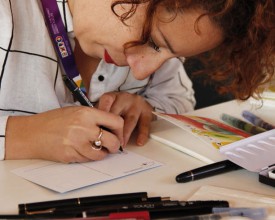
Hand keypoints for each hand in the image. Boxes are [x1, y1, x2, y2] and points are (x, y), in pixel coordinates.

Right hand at [5, 106, 123, 162]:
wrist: (32, 133)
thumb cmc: (54, 120)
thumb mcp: (76, 111)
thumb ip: (94, 117)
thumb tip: (112, 127)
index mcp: (87, 113)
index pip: (116, 121)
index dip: (120, 130)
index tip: (118, 134)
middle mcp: (84, 128)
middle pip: (112, 141)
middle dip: (115, 146)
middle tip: (112, 146)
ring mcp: (77, 143)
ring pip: (101, 154)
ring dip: (102, 153)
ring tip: (97, 149)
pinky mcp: (70, 155)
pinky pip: (88, 159)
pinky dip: (89, 157)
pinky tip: (83, 151)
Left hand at [97, 92, 154, 146]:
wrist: (133, 102)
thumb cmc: (116, 108)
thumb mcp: (106, 108)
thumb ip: (100, 116)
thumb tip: (94, 132)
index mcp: (112, 96)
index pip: (106, 101)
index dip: (102, 113)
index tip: (99, 127)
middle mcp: (125, 98)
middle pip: (118, 113)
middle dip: (114, 129)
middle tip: (110, 142)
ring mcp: (137, 104)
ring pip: (131, 119)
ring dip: (126, 134)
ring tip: (122, 145)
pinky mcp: (147, 111)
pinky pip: (145, 123)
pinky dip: (142, 134)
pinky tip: (139, 142)